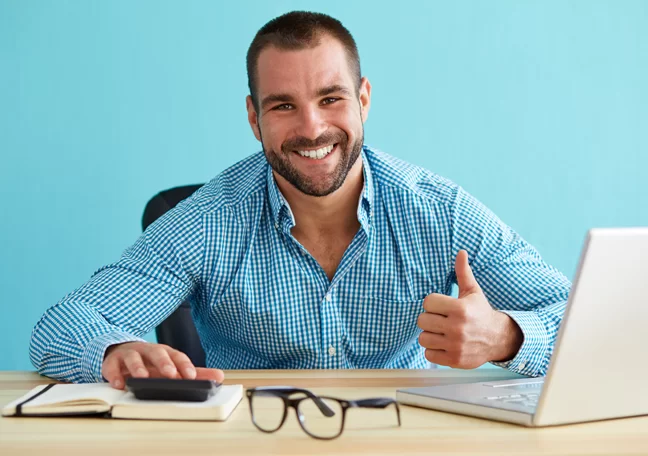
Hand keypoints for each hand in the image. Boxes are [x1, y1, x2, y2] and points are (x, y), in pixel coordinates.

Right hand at [102, 342, 224, 389]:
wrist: (120, 353)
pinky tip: (119, 384)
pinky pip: (112, 367)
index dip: (184, 365)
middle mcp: (148, 351)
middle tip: (170, 375)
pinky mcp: (112, 362)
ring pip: (134, 357)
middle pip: (157, 352)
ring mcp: (129, 355)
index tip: (191, 376)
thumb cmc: (150, 363)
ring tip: (142, 378)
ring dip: (138, 367)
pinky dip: (114, 375)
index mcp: (165, 352)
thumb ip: (194, 373)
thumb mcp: (171, 367)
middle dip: (164, 363)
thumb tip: (219, 377)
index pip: (177, 356)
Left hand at [417, 250, 522, 367]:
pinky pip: (428, 355)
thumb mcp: (473, 291)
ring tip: (442, 332)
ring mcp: (455, 346)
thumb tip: (460, 252)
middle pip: (422, 320)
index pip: (428, 302)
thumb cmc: (480, 312)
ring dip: (430, 335)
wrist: (498, 338)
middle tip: (441, 320)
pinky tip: (444, 344)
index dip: (433, 303)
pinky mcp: (454, 360)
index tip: (442, 306)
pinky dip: (434, 351)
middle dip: (430, 319)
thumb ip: (463, 272)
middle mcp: (457, 328)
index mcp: (460, 309)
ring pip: (423, 338)